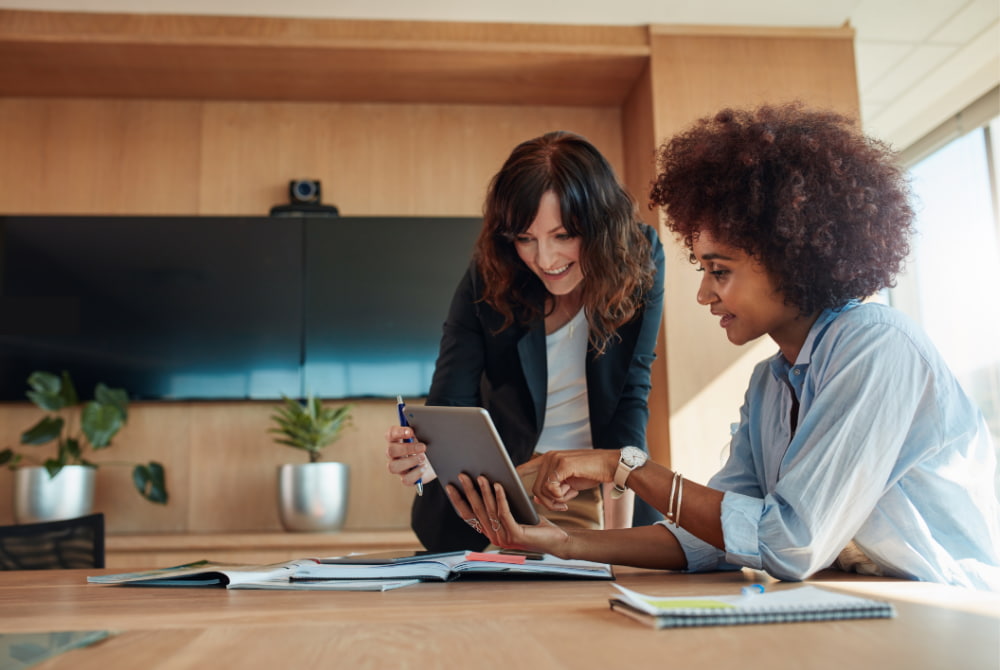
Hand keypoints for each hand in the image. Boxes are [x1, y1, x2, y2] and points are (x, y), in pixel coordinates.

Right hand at [384, 425, 436, 486]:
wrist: (438, 462)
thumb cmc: (429, 446)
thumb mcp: (426, 436)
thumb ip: (421, 430)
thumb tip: (423, 426)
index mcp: (397, 441)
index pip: (390, 434)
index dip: (398, 432)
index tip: (410, 431)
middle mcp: (394, 455)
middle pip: (390, 451)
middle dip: (407, 448)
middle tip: (422, 447)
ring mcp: (398, 468)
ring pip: (393, 467)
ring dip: (410, 461)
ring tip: (423, 458)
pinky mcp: (406, 478)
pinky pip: (405, 479)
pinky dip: (415, 473)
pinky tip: (424, 467)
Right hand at [445, 473, 567, 553]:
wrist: (557, 540)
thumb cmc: (535, 525)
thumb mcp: (514, 513)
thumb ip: (499, 505)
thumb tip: (487, 481)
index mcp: (490, 532)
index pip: (469, 516)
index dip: (458, 501)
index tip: (450, 486)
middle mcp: (494, 536)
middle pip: (477, 510)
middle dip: (468, 491)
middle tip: (462, 475)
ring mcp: (504, 538)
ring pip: (489, 509)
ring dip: (484, 491)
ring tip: (481, 476)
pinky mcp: (515, 535)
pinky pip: (504, 512)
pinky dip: (500, 497)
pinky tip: (499, 485)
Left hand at [519, 449, 617, 510]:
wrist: (610, 465)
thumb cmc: (591, 473)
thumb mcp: (569, 482)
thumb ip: (553, 487)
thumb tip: (536, 498)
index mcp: (549, 459)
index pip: (525, 467)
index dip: (515, 476)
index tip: (505, 484)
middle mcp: (549, 457)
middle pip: (535, 487)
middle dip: (546, 502)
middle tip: (562, 505)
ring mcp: (555, 459)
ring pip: (542, 490)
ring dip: (555, 500)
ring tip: (568, 499)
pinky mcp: (562, 464)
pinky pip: (552, 488)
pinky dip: (560, 496)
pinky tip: (572, 494)